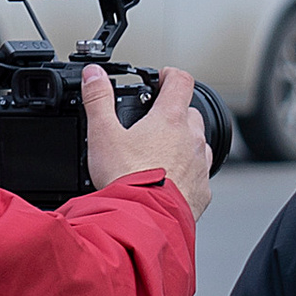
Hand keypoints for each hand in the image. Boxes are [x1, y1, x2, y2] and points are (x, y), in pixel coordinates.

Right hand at [83, 64, 210, 217]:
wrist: (144, 220)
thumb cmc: (127, 179)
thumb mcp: (103, 133)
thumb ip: (98, 99)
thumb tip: (93, 74)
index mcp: (170, 119)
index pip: (181, 81)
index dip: (170, 75)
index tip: (161, 79)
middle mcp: (193, 139)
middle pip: (190, 113)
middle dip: (175, 112)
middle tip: (153, 121)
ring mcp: (201, 165)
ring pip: (199, 143)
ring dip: (184, 142)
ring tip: (159, 153)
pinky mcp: (202, 191)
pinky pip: (200, 174)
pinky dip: (188, 172)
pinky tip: (168, 180)